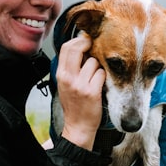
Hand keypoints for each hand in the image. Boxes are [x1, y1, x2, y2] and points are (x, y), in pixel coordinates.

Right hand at [54, 32, 104, 149]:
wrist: (78, 125)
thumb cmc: (74, 104)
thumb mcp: (65, 83)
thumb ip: (71, 66)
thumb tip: (81, 45)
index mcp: (61, 74)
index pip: (66, 48)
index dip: (78, 40)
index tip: (86, 39)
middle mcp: (68, 78)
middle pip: (78, 49)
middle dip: (88, 45)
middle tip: (94, 47)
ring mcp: (80, 85)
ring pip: (94, 62)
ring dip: (98, 67)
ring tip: (95, 77)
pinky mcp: (92, 92)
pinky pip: (102, 74)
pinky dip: (104, 77)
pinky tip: (100, 85)